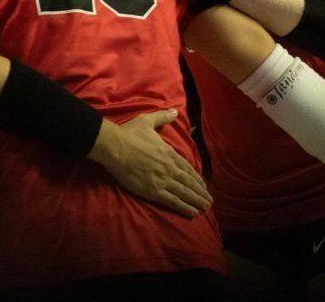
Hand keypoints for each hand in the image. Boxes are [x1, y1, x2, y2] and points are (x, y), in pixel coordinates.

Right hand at [91, 110, 212, 217]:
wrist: (115, 147)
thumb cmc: (129, 134)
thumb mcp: (147, 121)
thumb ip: (162, 117)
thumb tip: (174, 111)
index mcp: (168, 153)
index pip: (187, 167)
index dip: (197, 177)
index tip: (203, 185)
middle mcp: (169, 168)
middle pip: (189, 182)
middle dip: (200, 192)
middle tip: (209, 200)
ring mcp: (163, 180)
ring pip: (184, 193)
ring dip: (196, 201)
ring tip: (205, 208)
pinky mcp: (153, 190)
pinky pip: (172, 201)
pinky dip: (183, 207)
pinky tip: (192, 213)